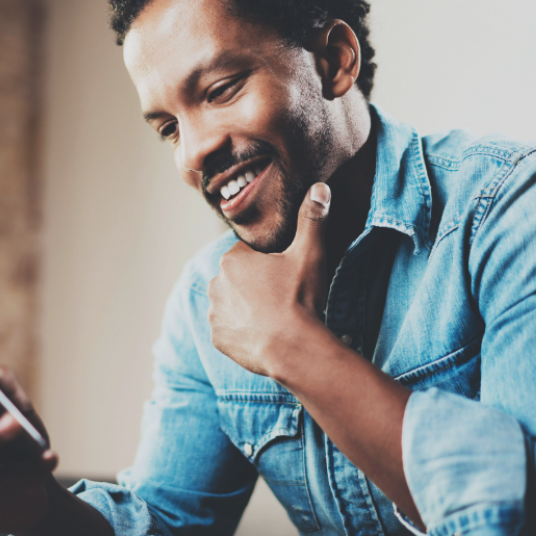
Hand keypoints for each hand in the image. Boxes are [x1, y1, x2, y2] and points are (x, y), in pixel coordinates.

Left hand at [208, 182, 330, 375]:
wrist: (294, 349)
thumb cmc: (300, 298)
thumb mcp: (310, 254)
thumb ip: (312, 219)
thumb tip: (320, 187)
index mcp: (232, 260)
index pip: (249, 254)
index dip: (269, 263)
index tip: (285, 276)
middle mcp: (216, 284)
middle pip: (239, 278)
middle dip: (256, 284)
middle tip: (283, 296)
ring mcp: (215, 314)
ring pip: (232, 303)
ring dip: (248, 307)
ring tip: (275, 317)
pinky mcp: (218, 339)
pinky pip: (229, 329)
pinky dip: (243, 330)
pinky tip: (264, 333)